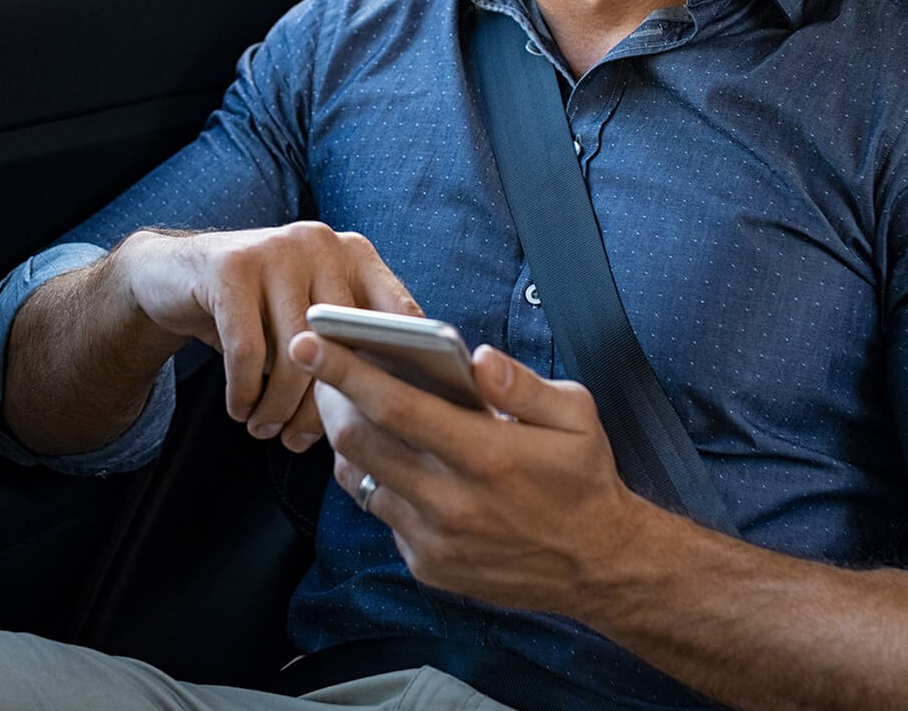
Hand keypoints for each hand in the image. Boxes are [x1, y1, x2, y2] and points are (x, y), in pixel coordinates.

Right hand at [120, 223, 420, 450]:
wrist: (175, 274)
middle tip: (302, 442)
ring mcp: (277, 249)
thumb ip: (349, 343)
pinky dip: (244, 393)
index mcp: (355, 254)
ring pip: (294, 353)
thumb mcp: (307, 317)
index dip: (402, 369)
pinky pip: (247, 352)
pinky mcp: (231, 267)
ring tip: (266, 430)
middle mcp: (322, 243)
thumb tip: (387, 408)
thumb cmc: (258, 311)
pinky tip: (241, 410)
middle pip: (343, 343)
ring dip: (279, 407)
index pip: (400, 314)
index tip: (389, 416)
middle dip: (323, 405)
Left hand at [291, 333, 643, 613]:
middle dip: (329, 397)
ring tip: (349, 405)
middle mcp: (452, 502)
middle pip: (360, 442)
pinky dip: (378, 480)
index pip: (395, 405)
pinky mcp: (427, 565)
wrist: (598, 566)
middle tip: (319, 366)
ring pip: (361, 480)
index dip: (345, 371)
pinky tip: (393, 456)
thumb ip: (522, 384)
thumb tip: (477, 358)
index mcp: (485, 455)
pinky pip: (382, 514)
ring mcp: (435, 540)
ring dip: (349, 439)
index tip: (309, 342)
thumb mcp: (575, 415)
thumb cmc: (584, 478)